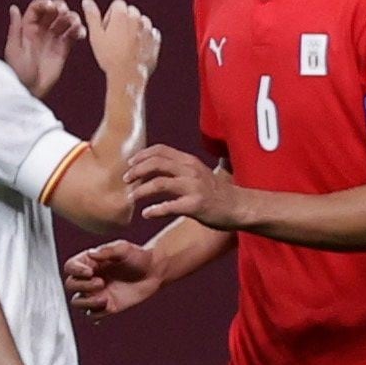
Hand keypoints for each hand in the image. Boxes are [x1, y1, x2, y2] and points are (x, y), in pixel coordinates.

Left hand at [0, 0, 79, 98]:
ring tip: (74, 22)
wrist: (29, 91)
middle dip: (60, 8)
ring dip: (72, 18)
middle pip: (53, 12)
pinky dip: (78, 31)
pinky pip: (72, 35)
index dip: (45, 3)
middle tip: (64, 11)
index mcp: (27, 28)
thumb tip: (14, 8)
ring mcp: (53, 39)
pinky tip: (80, 32)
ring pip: (65, 22)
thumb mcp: (13, 49)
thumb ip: (15, 27)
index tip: (51, 5)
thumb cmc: (17, 72)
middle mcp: (41, 31)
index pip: (37, 9)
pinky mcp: (63, 49)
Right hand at [65, 241, 166, 315]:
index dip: (75, 270)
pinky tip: (108, 305)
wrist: (154, 272)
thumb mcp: (123, 248)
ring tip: (104, 299)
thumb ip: (107, 250)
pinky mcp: (106, 306)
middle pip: (70, 285)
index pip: (70, 267)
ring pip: (78, 302)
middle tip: (101, 282)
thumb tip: (91, 253)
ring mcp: (96, 293)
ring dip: (87, 302)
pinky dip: (96, 313)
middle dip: (82, 286)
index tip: (90, 271)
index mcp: (89, 262)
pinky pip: (92, 314)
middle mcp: (89, 278)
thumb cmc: (138, 256)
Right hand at [85, 0, 158, 87]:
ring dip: (135, 28)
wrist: (128, 75)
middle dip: (123, 20)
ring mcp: (148, 29)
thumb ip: (92, 16)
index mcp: (122, 14)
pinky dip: (145, 37)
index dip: (110, 16)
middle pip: (130, 11)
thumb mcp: (95, 36)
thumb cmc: (109, 56)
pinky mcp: (155, 40)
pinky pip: (151, 33)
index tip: (107, 30)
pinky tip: (136, 48)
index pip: (117, 4)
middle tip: (115, 38)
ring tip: (126, 44)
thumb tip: (87, 1)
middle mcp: (137, 18)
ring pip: (141, 21)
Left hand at [126, 144, 244, 229]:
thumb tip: (156, 167)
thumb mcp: (199, 172)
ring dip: (140, 191)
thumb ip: (180, 168)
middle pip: (156, 163)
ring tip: (131, 198)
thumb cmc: (217, 192)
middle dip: (136, 171)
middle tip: (125, 180)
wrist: (239, 206)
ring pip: (159, 184)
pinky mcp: (195, 205)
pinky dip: (154, 210)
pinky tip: (146, 214)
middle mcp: (190, 171)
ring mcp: (193, 188)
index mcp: (189, 161)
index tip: (130, 164)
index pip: (160, 150)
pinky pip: (169, 206)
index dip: (141, 156)